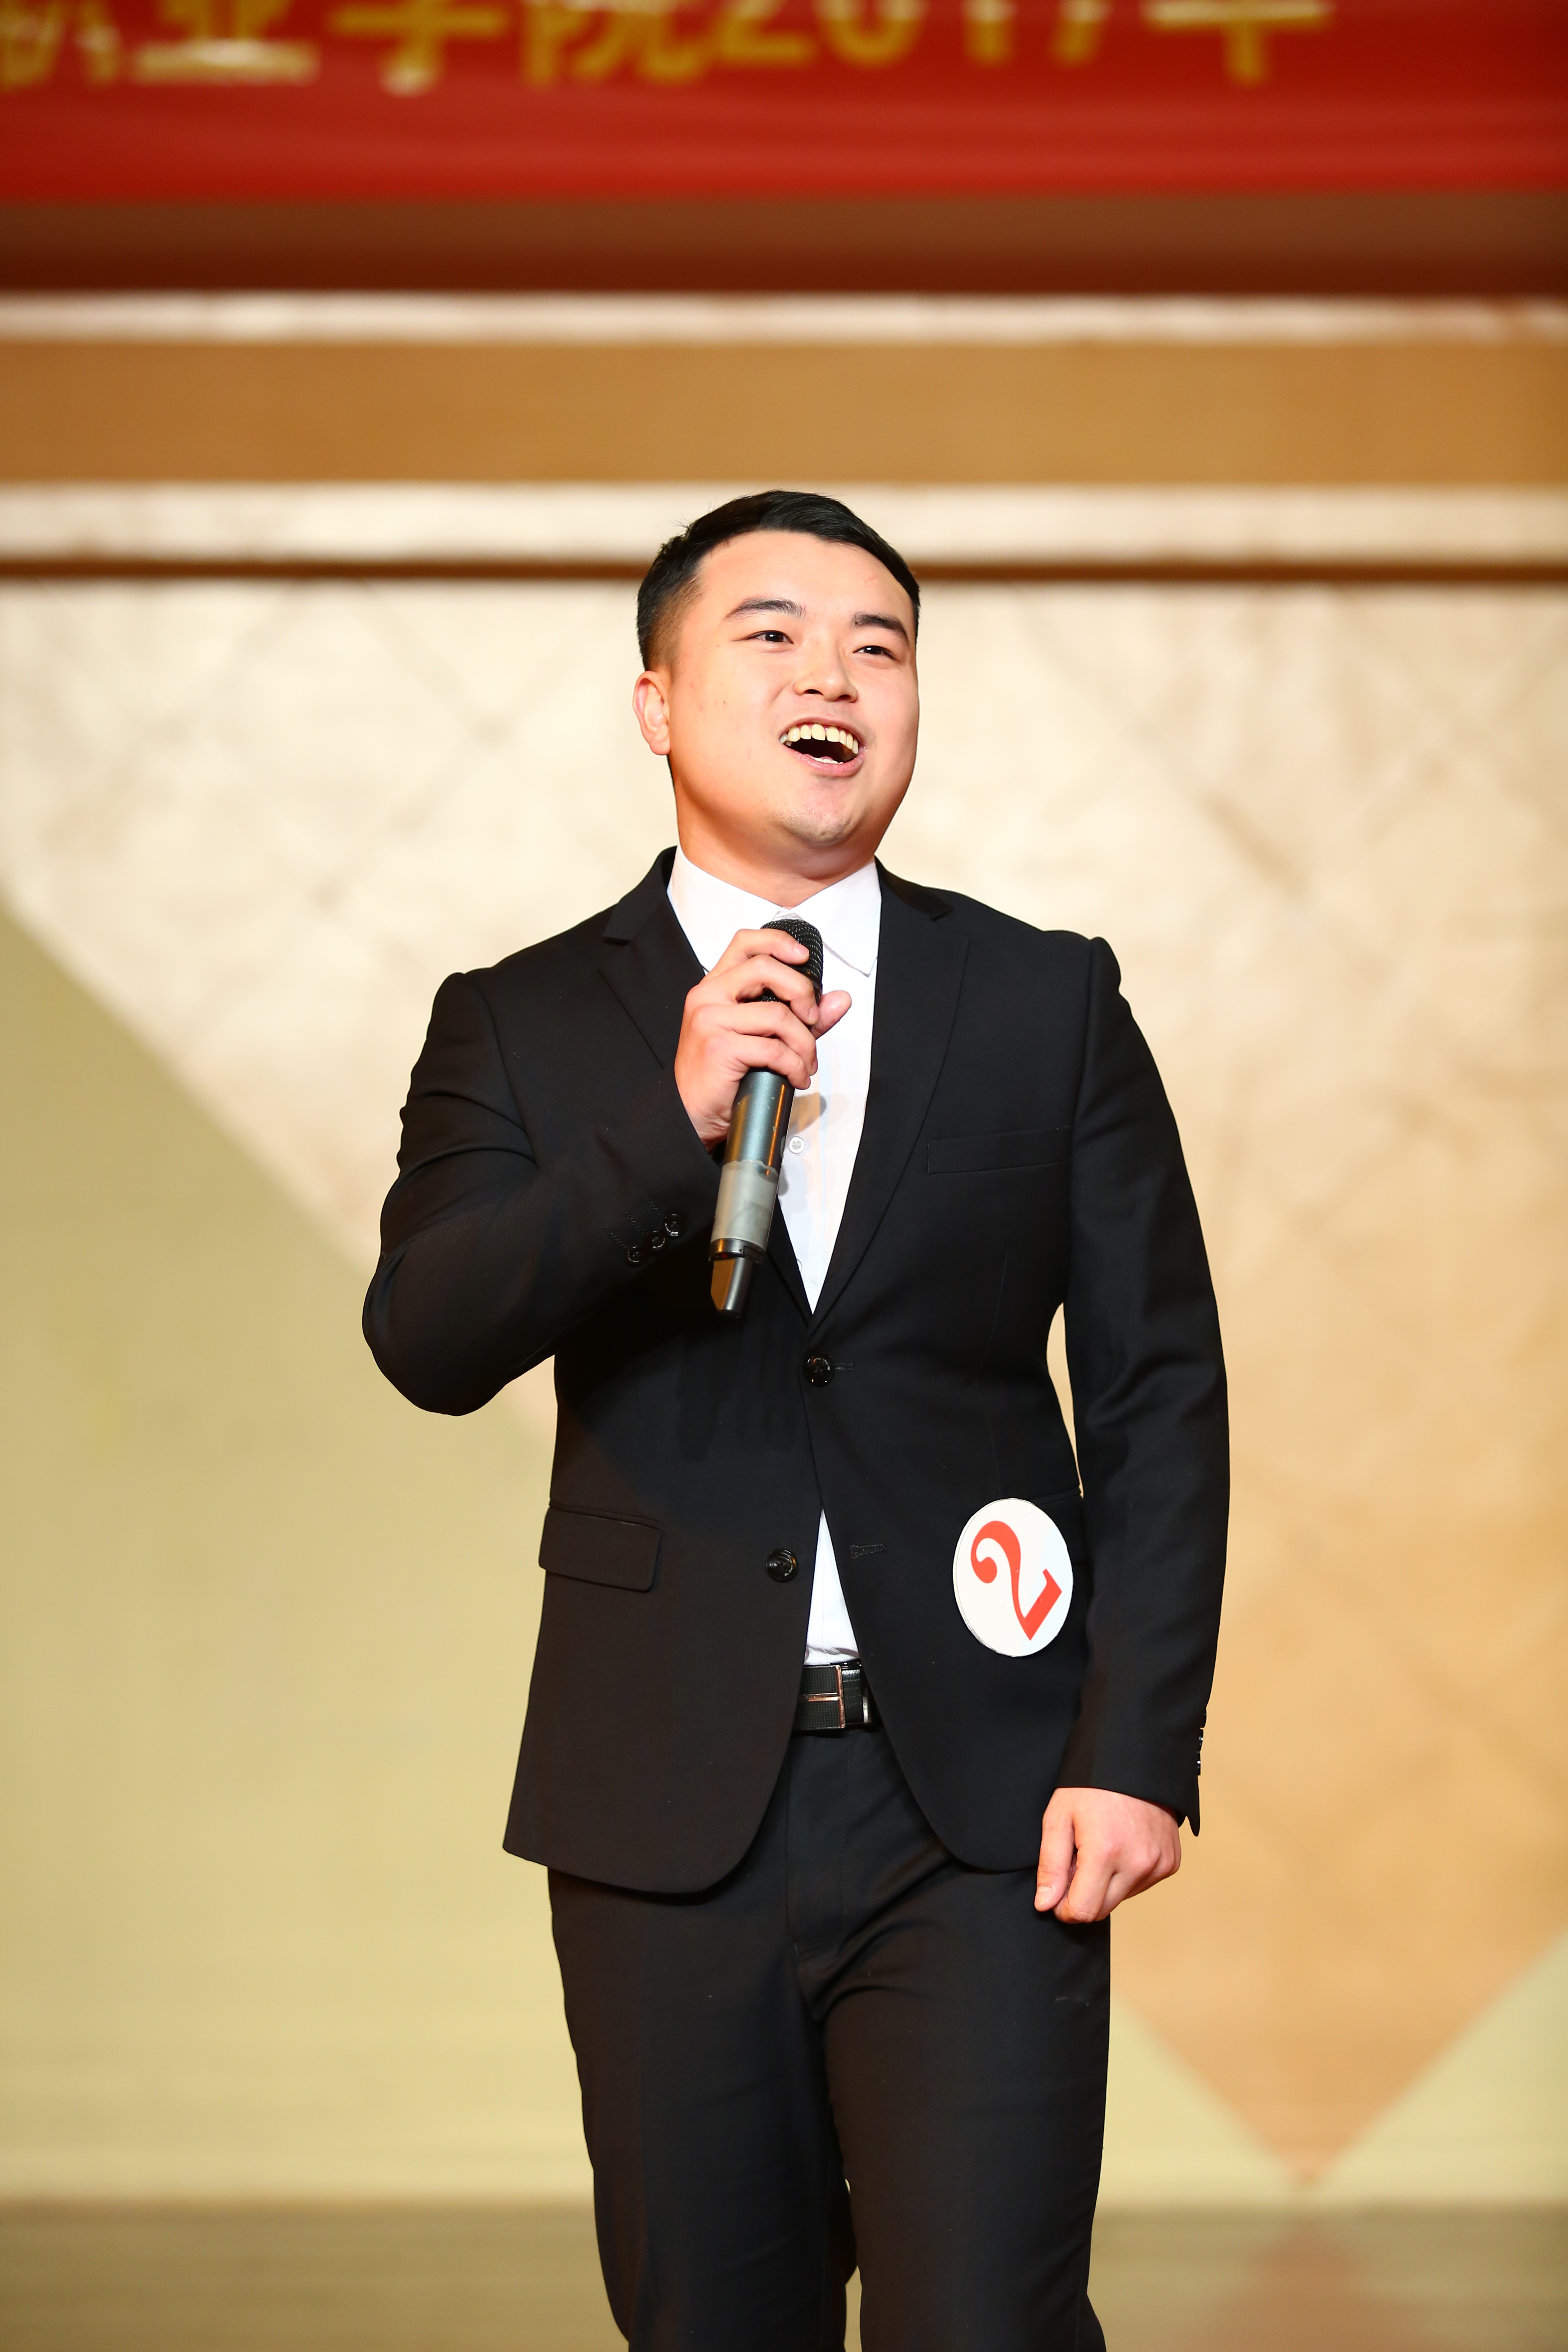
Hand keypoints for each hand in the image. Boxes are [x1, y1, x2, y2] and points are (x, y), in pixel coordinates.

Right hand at [674, 927, 851, 1146]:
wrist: (692, 1113)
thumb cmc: (721, 1075)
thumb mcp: (762, 1036)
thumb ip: (800, 1016)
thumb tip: (839, 999)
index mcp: (716, 986)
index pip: (745, 943)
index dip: (779, 943)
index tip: (804, 958)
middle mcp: (709, 996)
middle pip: (765, 968)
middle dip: (802, 992)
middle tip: (812, 1018)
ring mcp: (710, 1020)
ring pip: (777, 1015)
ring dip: (804, 1042)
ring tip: (806, 1062)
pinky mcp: (719, 1047)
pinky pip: (774, 1049)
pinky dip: (795, 1065)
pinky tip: (796, 1076)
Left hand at [1034, 1787, 1180, 1922]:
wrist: (1136, 1758)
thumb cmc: (1091, 1786)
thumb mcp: (1058, 1817)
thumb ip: (1050, 1865)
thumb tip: (1045, 1905)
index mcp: (1105, 1853)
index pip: (1082, 1911)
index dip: (1064, 1907)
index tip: (1057, 1891)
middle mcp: (1137, 1864)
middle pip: (1102, 1910)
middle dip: (1083, 1895)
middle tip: (1076, 1861)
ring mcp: (1158, 1864)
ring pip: (1121, 1898)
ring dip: (1106, 1884)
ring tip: (1101, 1847)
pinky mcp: (1171, 1862)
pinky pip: (1142, 1884)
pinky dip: (1127, 1874)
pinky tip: (1122, 1845)